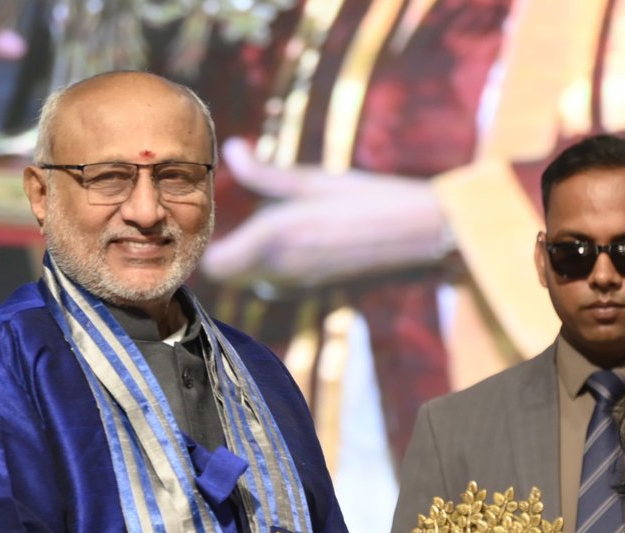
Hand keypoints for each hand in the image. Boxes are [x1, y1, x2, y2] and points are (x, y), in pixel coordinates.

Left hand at [201, 138, 450, 288]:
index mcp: (275, 239)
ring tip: (270, 227)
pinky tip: (300, 240)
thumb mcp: (313, 181)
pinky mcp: (317, 290)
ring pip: (255, 280)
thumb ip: (265, 174)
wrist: (418, 237)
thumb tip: (232, 149)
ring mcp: (301, 285)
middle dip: (227, 254)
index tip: (210, 221)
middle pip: (231, 276)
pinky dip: (277, 267)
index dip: (206, 247)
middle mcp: (282, 270)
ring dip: (253, 261)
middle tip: (232, 222)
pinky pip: (281, 283)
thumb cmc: (368, 200)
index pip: (215, 265)